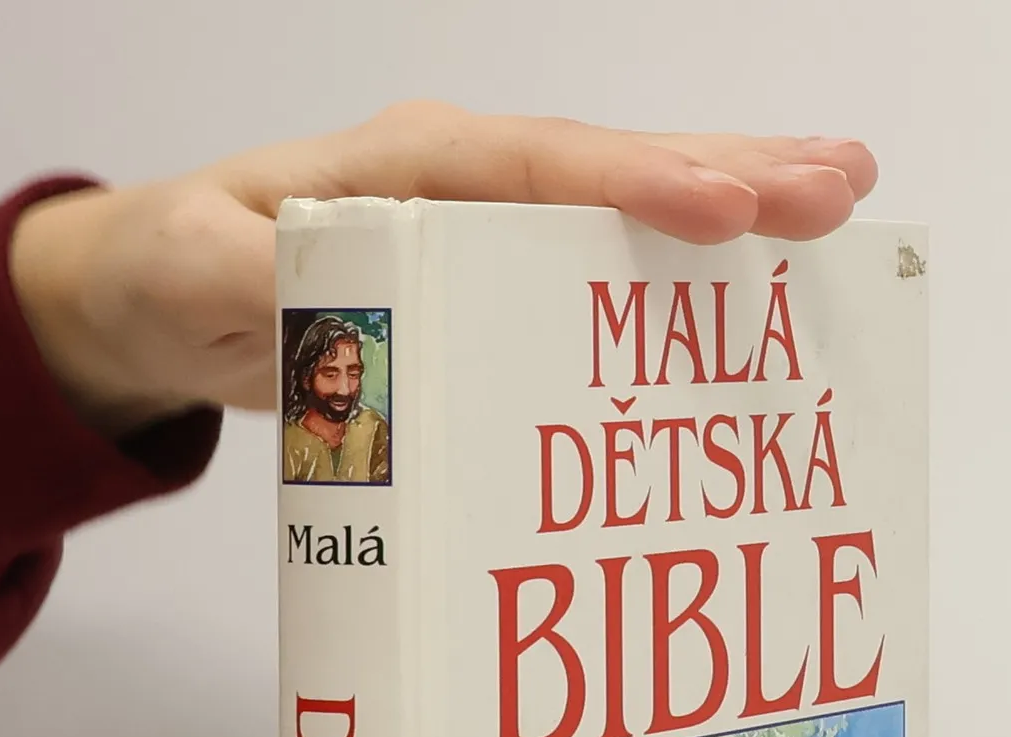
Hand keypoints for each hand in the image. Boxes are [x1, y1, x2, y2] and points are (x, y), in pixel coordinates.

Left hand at [10, 102, 877, 432]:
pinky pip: (605, 260)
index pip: (533, 167)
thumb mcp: (189, 271)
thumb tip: (296, 284)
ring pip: (628, 203)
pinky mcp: (498, 272)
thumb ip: (243, 271)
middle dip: (729, 174)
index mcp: (405, 166)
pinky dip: (687, 266)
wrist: (170, 296)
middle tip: (840, 188)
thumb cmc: (181, 269)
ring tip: (841, 199)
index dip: (632, 185)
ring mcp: (489, 222)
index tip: (723, 210)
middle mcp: (463, 179)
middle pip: (611, 166)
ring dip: (736, 200)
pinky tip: (759, 277)